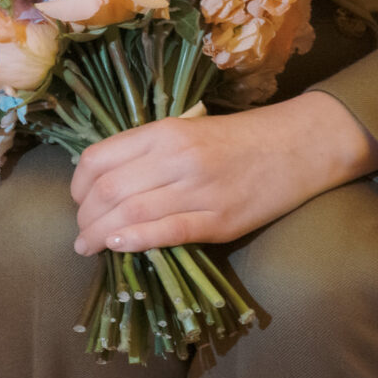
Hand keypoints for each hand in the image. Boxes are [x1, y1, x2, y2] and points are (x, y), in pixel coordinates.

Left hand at [70, 91, 377, 255]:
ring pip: (130, 213)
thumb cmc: (240, 139)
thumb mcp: (190, 130)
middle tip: (81, 232)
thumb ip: (149, 151)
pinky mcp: (219, 219)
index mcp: (165, 132)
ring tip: (88, 247)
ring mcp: (199, 189)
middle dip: (84, 216)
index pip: (99, 159)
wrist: (299, 145)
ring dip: (100, 235)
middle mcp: (177, 157)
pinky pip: (167, 232)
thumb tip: (104, 182)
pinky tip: (117, 247)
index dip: (78, 186)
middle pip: (108, 190)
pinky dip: (135, 240)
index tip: (78, 201)